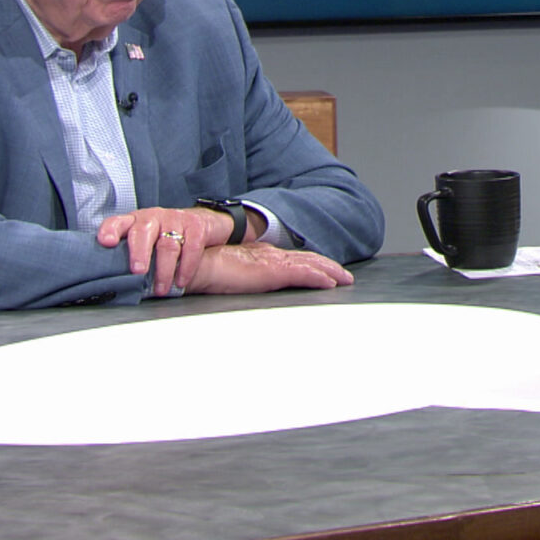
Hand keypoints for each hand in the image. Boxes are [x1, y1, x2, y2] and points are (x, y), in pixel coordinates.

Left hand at [98, 206, 234, 294]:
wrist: (202, 224)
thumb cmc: (166, 238)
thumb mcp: (147, 243)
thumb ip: (132, 256)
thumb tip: (117, 283)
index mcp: (135, 222)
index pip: (118, 222)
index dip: (110, 230)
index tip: (106, 242)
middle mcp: (153, 217)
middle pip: (142, 232)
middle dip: (139, 253)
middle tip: (138, 271)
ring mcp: (175, 219)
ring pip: (167, 245)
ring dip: (164, 271)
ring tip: (161, 289)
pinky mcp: (196, 225)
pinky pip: (191, 247)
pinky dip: (186, 268)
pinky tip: (181, 281)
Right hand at [187, 243, 353, 293]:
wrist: (194, 266)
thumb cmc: (204, 272)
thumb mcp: (230, 275)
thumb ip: (243, 278)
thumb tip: (250, 284)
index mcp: (260, 255)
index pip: (292, 259)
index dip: (310, 263)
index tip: (325, 271)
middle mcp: (269, 255)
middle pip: (306, 259)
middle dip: (327, 266)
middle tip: (345, 276)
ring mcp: (271, 262)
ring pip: (309, 264)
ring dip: (329, 271)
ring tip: (345, 279)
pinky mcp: (271, 271)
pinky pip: (302, 274)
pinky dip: (319, 278)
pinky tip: (331, 283)